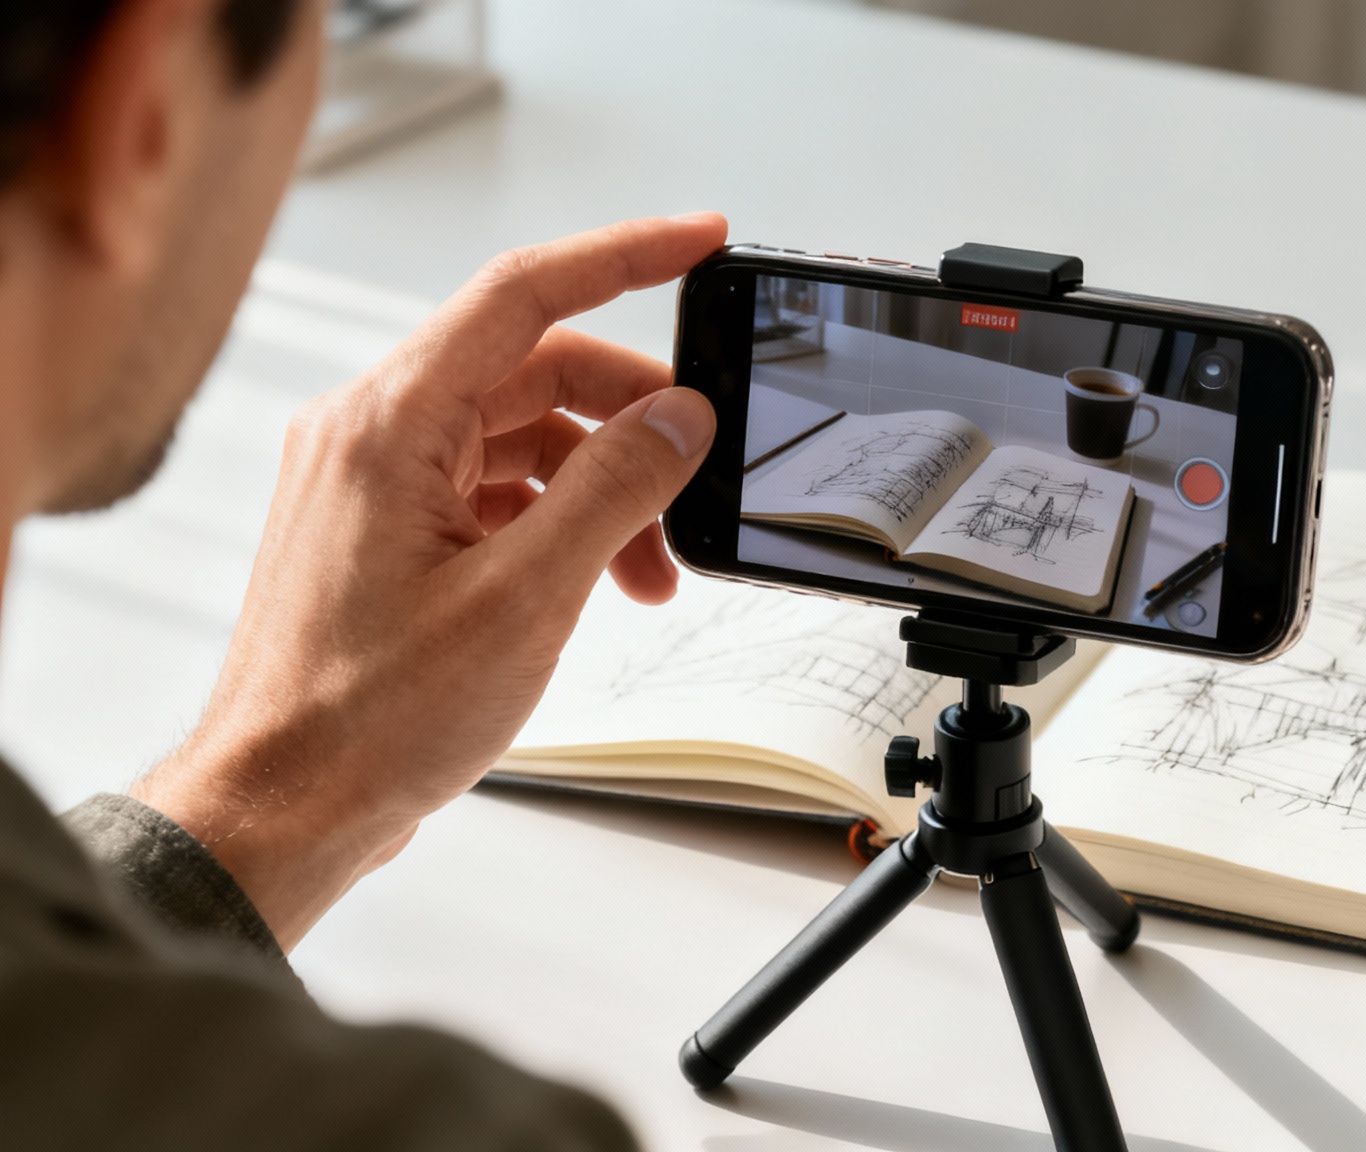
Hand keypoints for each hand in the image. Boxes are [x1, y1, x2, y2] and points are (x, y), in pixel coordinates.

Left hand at [133, 214, 726, 948]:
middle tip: (701, 464)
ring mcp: (375, 482)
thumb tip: (679, 419)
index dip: (626, 256)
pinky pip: (494, 488)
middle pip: (534, 369)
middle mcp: (371, 434)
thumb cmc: (367, 719)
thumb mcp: (526, 598)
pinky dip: (561, 520)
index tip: (703, 241)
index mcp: (390, 424)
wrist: (284, 807)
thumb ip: (613, 490)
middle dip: (632, 416)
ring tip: (655, 566)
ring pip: (521, 437)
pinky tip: (604, 579)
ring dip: (604, 486)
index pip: (524, 293)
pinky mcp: (387, 531)